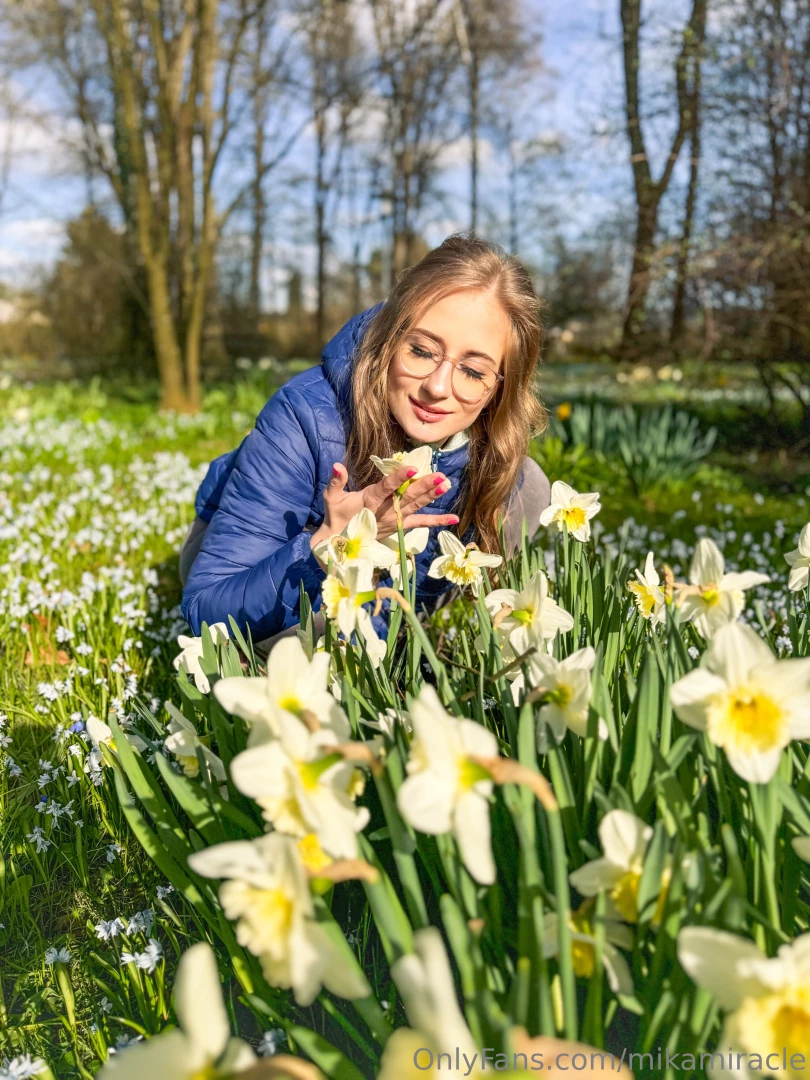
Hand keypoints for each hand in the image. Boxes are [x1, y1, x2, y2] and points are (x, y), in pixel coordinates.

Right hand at [309, 462, 459, 551]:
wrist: (340, 543)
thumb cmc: (337, 516)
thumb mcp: (332, 498)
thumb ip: (336, 481)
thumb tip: (336, 465)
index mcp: (371, 500)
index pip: (387, 487)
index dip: (399, 478)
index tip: (413, 469)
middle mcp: (387, 510)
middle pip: (408, 496)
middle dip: (424, 486)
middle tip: (439, 476)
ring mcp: (396, 519)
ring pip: (416, 506)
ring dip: (432, 496)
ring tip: (445, 485)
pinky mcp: (402, 526)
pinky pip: (421, 523)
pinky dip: (437, 521)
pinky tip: (454, 518)